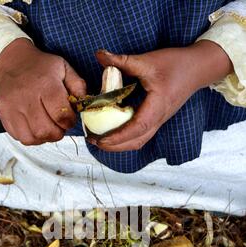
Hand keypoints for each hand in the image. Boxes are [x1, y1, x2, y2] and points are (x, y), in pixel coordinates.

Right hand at [0, 38, 86, 144]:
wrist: (13, 62)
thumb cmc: (42, 68)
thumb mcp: (64, 69)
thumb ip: (78, 86)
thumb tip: (84, 104)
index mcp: (45, 84)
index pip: (61, 115)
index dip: (69, 122)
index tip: (69, 119)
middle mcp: (26, 96)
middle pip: (45, 131)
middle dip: (57, 133)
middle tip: (58, 126)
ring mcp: (12, 106)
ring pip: (31, 137)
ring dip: (43, 137)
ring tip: (46, 127)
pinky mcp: (3, 113)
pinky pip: (19, 137)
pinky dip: (30, 137)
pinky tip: (34, 126)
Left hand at [89, 42, 232, 151]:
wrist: (198, 68)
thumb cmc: (176, 64)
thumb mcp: (148, 60)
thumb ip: (122, 60)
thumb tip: (99, 55)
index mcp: (157, 108)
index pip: (136, 129)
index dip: (117, 136)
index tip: (99, 139)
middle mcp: (158, 119)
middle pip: (135, 142)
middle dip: (113, 146)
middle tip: (93, 140)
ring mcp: (159, 121)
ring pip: (138, 142)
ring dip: (119, 145)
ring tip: (100, 139)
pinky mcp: (157, 119)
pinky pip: (140, 135)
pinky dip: (125, 138)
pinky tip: (113, 131)